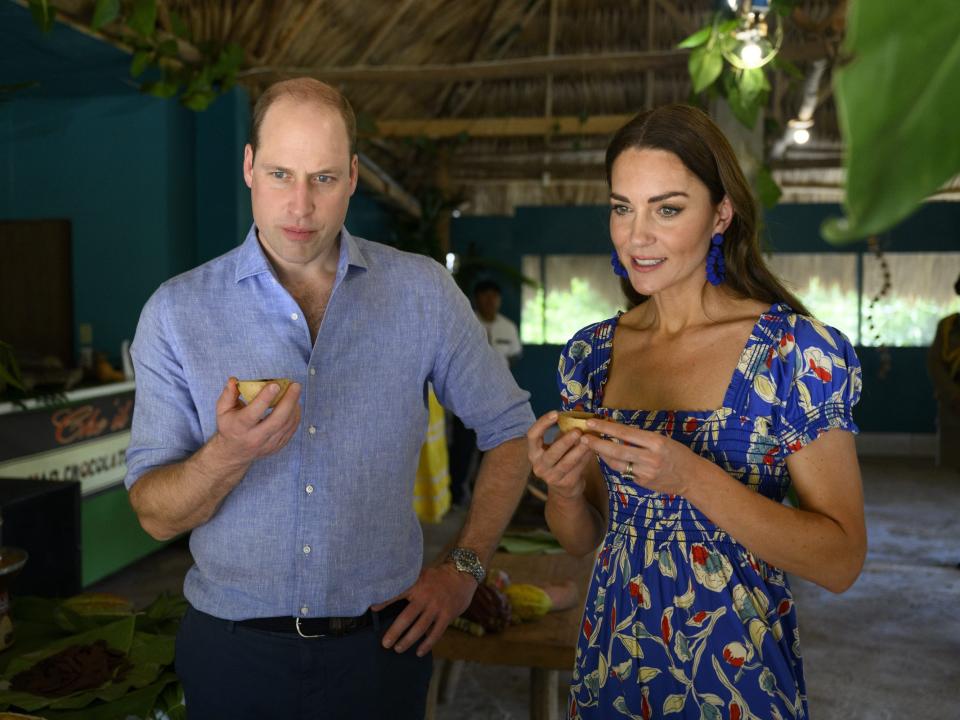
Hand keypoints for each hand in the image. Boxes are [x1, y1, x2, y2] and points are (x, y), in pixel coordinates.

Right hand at [212, 377, 301, 465]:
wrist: (234, 452)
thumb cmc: (230, 426)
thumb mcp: (223, 410)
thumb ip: (228, 394)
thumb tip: (234, 380)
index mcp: (239, 427)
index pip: (253, 413)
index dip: (265, 398)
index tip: (275, 385)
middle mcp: (255, 437)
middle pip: (277, 420)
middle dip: (288, 401)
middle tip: (295, 385)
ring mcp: (268, 444)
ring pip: (287, 425)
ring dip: (294, 406)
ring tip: (295, 391)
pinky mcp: (278, 446)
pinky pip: (291, 430)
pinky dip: (296, 416)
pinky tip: (295, 404)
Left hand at [375, 564, 476, 656]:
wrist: (462, 575)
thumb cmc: (437, 577)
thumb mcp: (421, 574)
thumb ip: (408, 583)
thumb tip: (386, 592)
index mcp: (417, 584)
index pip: (398, 593)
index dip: (385, 601)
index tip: (372, 609)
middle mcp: (426, 596)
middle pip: (407, 617)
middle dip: (395, 632)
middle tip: (385, 643)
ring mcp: (437, 607)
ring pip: (420, 628)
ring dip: (408, 641)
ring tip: (398, 649)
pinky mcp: (447, 615)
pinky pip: (436, 633)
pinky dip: (427, 644)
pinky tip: (419, 652)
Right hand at [527, 411, 594, 499]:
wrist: (563, 488)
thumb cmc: (559, 460)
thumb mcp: (555, 447)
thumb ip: (562, 434)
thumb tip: (578, 417)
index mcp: (533, 453)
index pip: (532, 435)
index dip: (542, 423)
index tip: (555, 413)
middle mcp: (539, 466)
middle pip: (552, 452)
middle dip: (565, 441)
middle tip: (578, 431)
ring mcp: (551, 477)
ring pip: (567, 462)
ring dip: (579, 450)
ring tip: (589, 440)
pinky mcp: (566, 483)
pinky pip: (577, 469)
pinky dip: (586, 458)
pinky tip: (592, 450)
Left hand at [579, 418, 697, 495]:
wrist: (691, 477)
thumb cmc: (677, 453)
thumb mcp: (662, 439)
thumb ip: (641, 437)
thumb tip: (617, 429)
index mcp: (656, 442)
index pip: (626, 433)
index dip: (607, 427)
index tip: (592, 422)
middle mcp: (650, 457)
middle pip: (617, 450)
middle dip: (598, 443)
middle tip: (583, 437)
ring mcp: (645, 472)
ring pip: (617, 463)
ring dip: (602, 454)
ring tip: (591, 446)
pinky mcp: (642, 482)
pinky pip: (624, 471)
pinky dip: (614, 463)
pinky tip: (607, 457)